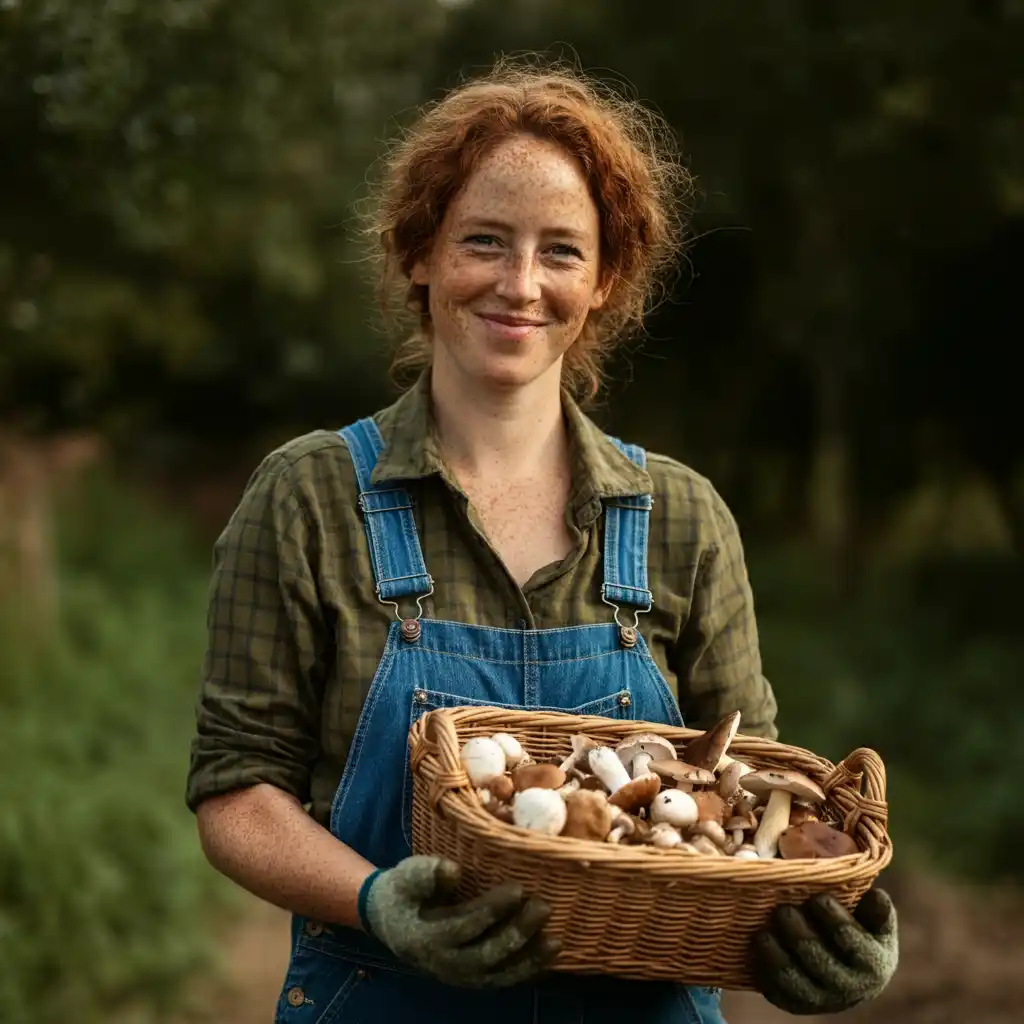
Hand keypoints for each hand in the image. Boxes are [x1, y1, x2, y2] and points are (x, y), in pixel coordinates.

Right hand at [359, 855, 560, 987]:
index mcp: (426, 937)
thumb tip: (454, 870)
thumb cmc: (402, 891)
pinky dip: (526, 970)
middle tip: (543, 906)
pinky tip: (548, 955)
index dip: (492, 909)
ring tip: (555, 940)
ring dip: (528, 958)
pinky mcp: (472, 977)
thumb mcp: (406, 876)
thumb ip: (426, 873)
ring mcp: (459, 975)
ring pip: (498, 973)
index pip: (464, 926)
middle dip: (518, 932)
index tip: (518, 888)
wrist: (389, 921)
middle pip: (486, 953)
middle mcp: (444, 963)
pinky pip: (502, 978)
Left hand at [750, 888, 898, 1014]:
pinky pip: (779, 993)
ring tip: (764, 933)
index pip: (853, 944)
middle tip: (784, 910)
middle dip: (800, 936)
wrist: (849, 973)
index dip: (836, 921)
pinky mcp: (797, 1004)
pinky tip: (759, 951)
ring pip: (797, 984)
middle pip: (820, 963)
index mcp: (873, 965)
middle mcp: (849, 989)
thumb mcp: (875, 923)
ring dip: (778, 958)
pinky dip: (767, 973)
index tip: (819, 898)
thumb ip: (876, 911)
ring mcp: (822, 1000)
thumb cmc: (861, 934)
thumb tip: (877, 895)